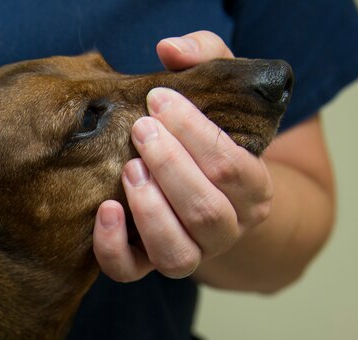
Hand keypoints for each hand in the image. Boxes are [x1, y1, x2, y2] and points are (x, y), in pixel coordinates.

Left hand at [93, 31, 272, 281]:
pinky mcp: (148, 265)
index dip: (195, 133)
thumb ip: (207, 59)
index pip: (232, 166)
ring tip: (129, 169)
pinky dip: (114, 246)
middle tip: (141, 129)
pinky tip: (104, 210)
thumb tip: (170, 49)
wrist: (205, 194)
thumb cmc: (206, 137)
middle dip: (170, 167)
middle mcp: (227, 228)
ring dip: (150, 211)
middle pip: (206, 211)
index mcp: (253, 188)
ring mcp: (190, 253)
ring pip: (176, 252)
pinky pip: (131, 273)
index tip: (159, 99)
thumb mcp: (218, 94)